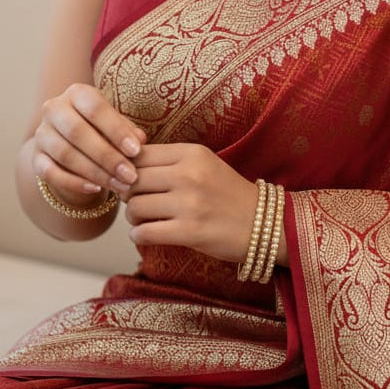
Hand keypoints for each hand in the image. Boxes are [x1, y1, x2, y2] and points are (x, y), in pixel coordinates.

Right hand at [31, 83, 145, 206]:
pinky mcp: (36, 157)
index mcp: (77, 93)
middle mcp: (54, 109)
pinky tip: (95, 189)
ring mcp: (42, 133)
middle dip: (107, 156)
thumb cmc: (102, 129)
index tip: (136, 151)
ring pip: (65, 154)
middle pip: (77, 132)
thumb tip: (140, 140)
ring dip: (95, 172)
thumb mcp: (116, 124)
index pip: (95, 108)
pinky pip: (50, 172)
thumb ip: (127, 129)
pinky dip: (74, 183)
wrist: (73, 144)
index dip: (116, 130)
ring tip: (120, 185)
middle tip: (130, 174)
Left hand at [125, 143, 257, 262]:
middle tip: (135, 201)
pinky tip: (145, 234)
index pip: (140, 155)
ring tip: (142, 219)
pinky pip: (144, 232)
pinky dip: (138, 235)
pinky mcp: (190, 232)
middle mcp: (189, 174)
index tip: (131, 181)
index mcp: (192, 153)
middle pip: (133, 180)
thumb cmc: (228, 194)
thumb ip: (170, 162)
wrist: (264, 223)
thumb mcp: (204, 164)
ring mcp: (189, 203)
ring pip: (135, 206)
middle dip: (127, 193)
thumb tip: (125, 168)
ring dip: (132, 216)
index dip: (128, 169)